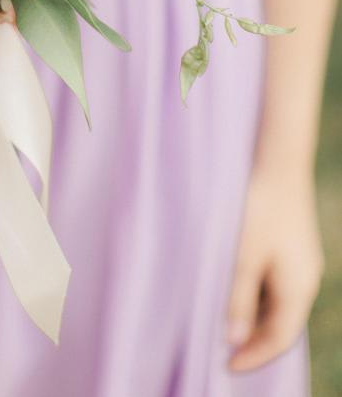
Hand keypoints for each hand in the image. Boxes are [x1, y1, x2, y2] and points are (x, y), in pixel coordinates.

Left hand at [226, 165, 323, 371]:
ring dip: (253, 318)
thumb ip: (238, 298)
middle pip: (281, 324)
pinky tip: (234, 291)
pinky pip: (276, 284)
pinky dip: (256, 296)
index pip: (279, 338)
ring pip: (277, 304)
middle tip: (223, 351)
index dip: (253, 356)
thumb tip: (234, 338)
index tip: (226, 367)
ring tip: (223, 324)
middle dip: (254, 341)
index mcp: (298, 288)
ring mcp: (301, 263)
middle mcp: (305, 279)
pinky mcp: (292, 247)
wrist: (278, 162)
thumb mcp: (243, 256)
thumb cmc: (259, 208)